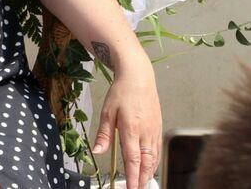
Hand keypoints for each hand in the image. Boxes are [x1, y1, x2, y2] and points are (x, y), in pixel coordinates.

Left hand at [92, 67, 161, 188]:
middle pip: (146, 163)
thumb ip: (104, 134)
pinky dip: (154, 162)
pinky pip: (157, 150)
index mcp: (131, 129)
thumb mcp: (107, 112)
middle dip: (142, 179)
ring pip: (154, 158)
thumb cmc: (121, 93)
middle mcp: (146, 133)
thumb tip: (98, 151)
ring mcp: (154, 131)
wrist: (139, 77)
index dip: (132, 176)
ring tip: (142, 183)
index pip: (133, 159)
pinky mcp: (158, 128)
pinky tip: (149, 167)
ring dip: (149, 173)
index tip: (130, 188)